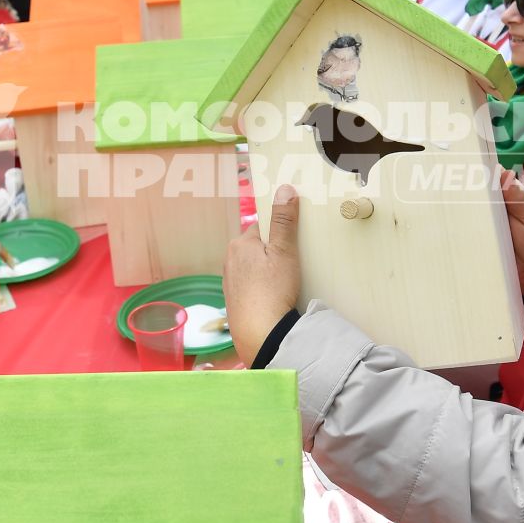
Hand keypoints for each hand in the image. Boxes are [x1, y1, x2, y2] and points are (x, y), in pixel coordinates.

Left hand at [224, 185, 302, 363]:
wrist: (260, 334)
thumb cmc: (272, 291)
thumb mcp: (284, 252)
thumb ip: (284, 220)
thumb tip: (284, 188)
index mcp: (240, 244)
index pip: (264, 228)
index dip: (281, 235)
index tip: (293, 245)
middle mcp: (230, 260)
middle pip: (259, 248)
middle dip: (275, 254)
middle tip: (293, 267)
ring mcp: (230, 282)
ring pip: (255, 268)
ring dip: (269, 272)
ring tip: (285, 286)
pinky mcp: (234, 301)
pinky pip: (252, 286)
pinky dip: (263, 289)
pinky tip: (275, 299)